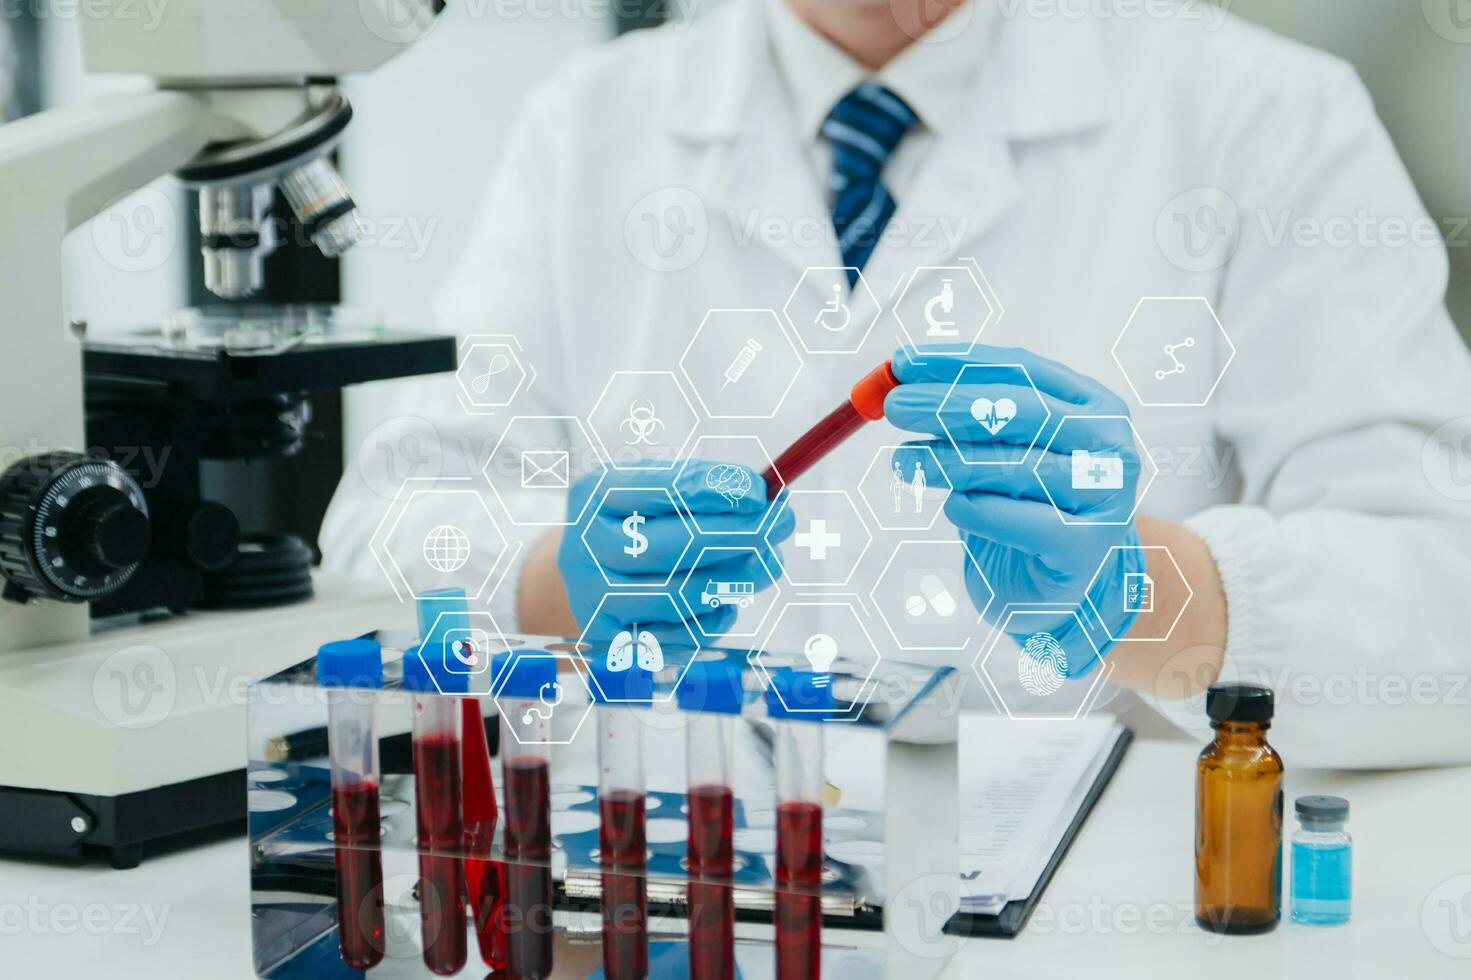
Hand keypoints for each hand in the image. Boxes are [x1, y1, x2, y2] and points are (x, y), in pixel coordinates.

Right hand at [557, 460, 792, 645]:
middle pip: (671, 547)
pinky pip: (681, 636)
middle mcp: (584, 548)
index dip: (716, 491)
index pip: (661, 490)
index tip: (761, 491)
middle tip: (780, 522)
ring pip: (680, 596)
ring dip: (737, 577)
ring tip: (768, 559)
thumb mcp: (657, 489)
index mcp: (595, 495)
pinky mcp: (613, 643)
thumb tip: (768, 497)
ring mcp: (594, 600)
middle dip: (738, 535)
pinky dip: (717, 615)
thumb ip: (706, 488)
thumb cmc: (637, 522)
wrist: (589, 573)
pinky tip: (727, 596)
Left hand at [884, 346, 1145, 673]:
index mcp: (1091, 405)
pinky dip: (983, 512)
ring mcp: (1106, 497)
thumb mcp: (998, 452)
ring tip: (904, 461)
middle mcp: (1108, 444)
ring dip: (953, 461)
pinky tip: (952, 506)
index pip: (1021, 369)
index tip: (903, 365)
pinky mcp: (1088, 549)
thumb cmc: (1025, 507)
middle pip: (1025, 412)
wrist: (1066, 587)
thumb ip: (963, 415)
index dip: (958, 364)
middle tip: (895, 407)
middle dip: (951, 405)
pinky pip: (1028, 524)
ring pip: (1022, 467)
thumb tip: (899, 380)